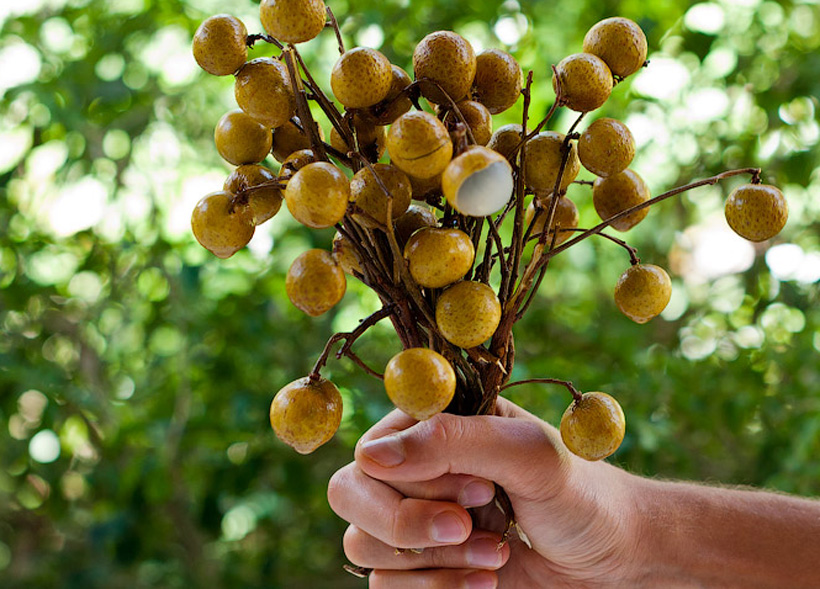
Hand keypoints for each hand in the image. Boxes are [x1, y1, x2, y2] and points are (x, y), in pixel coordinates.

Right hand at [328, 397, 642, 587]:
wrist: (609, 556)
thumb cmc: (578, 492)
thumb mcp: (528, 453)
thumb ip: (453, 441)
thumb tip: (370, 457)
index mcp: (433, 424)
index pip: (371, 449)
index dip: (414, 480)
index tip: (481, 490)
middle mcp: (413, 468)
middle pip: (350, 495)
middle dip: (411, 524)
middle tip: (470, 527)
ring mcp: (412, 519)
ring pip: (364, 544)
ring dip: (434, 561)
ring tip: (497, 552)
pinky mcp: (419, 567)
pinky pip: (385, 585)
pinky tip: (485, 581)